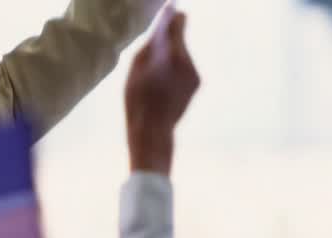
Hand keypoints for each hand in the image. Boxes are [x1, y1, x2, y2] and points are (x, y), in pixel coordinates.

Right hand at [124, 11, 199, 175]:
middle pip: (181, 39)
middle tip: (160, 39)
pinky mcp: (196, 83)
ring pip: (183, 54)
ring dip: (172, 56)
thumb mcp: (134, 72)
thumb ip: (148, 47)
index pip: (176, 24)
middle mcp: (187, 60)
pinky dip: (176, 70)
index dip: (171, 16)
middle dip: (171, 37)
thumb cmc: (137, 102)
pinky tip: (164, 83)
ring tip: (156, 72)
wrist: (153, 131)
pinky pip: (186, 67)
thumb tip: (158, 32)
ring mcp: (194, 72)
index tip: (171, 7)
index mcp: (170, 54)